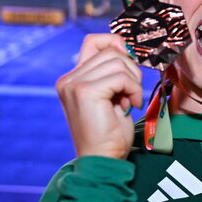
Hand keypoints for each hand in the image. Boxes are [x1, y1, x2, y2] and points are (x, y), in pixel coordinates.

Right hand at [55, 33, 142, 159]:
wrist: (102, 160)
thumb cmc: (109, 134)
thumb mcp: (112, 97)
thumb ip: (113, 74)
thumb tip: (128, 50)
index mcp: (72, 79)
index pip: (93, 42)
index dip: (116, 44)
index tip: (131, 62)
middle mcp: (68, 79)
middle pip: (110, 51)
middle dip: (131, 69)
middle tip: (133, 92)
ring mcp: (74, 84)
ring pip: (117, 61)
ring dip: (133, 81)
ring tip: (131, 101)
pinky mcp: (85, 92)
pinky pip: (120, 77)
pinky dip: (133, 89)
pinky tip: (132, 105)